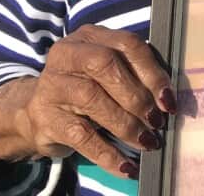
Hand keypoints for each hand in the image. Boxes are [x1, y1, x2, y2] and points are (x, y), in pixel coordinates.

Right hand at [0, 25, 174, 180]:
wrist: (35, 111)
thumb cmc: (84, 87)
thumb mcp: (105, 72)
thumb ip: (133, 73)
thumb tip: (168, 99)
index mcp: (89, 37)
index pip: (126, 45)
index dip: (152, 72)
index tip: (168, 100)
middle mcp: (66, 55)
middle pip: (106, 66)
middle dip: (137, 96)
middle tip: (157, 121)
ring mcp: (52, 85)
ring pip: (93, 100)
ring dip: (126, 125)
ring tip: (147, 141)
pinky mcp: (45, 118)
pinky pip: (81, 136)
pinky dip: (108, 154)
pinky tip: (126, 166)